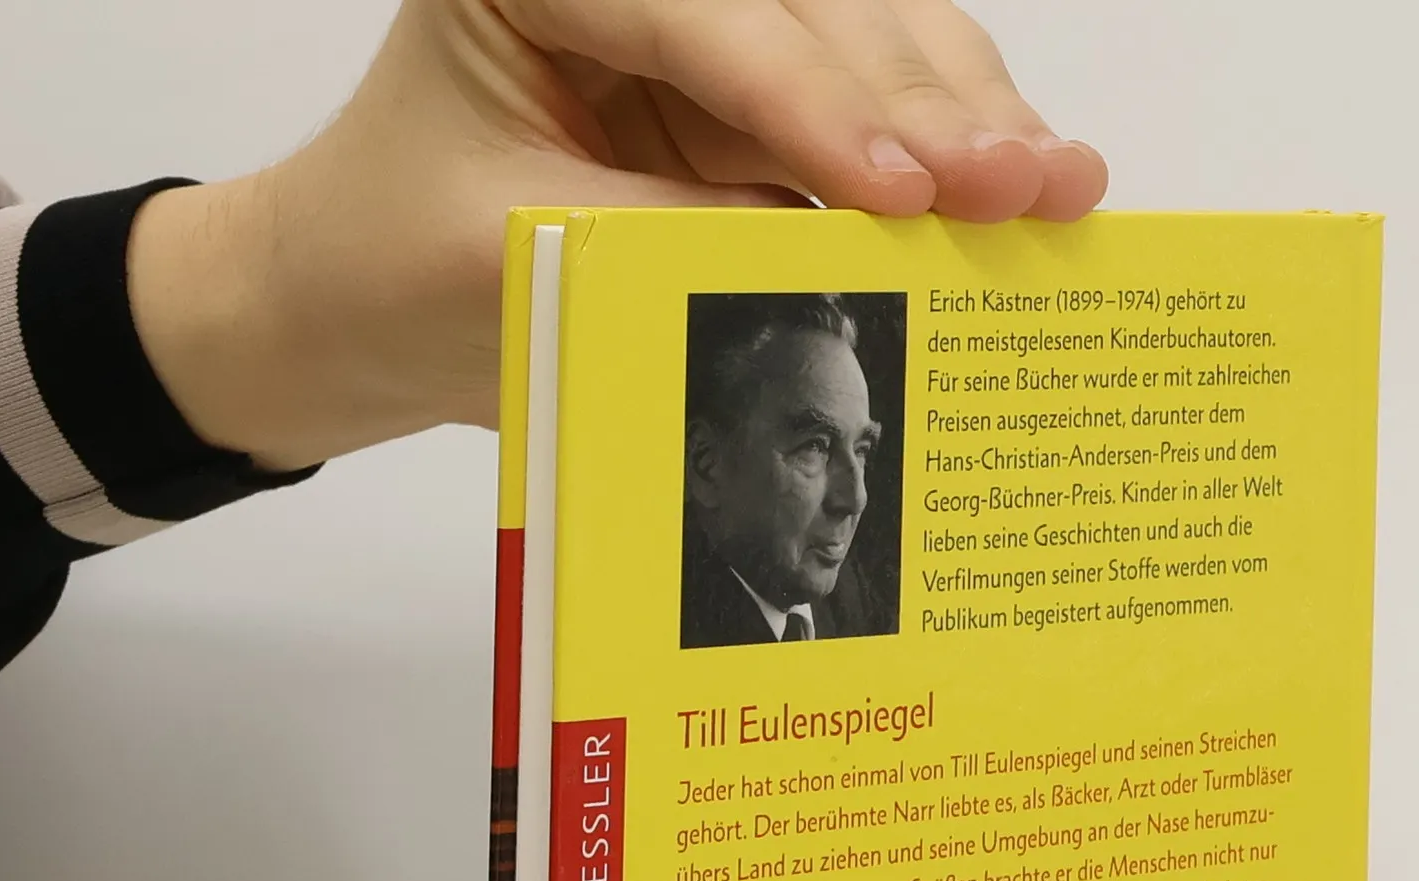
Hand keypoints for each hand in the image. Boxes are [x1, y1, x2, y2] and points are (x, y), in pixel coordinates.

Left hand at [127, 0, 1106, 470]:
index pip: (701, 13)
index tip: (902, 191)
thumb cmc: (402, 271)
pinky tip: (1025, 184)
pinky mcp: (750, 104)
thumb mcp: (528, 260)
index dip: (813, 100)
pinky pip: (871, 110)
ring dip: (967, 115)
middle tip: (1026, 182)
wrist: (363, 311)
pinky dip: (949, 153)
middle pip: (818, 8)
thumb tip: (854, 262)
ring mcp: (707, 36)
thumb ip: (682, 247)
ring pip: (872, 38)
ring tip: (1055, 185)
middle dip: (925, 103)